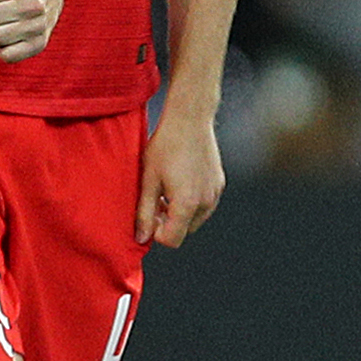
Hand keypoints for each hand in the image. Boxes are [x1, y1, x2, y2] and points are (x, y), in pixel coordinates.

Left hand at [135, 99, 225, 247]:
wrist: (190, 120)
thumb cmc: (165, 147)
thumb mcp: (148, 180)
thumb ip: (144, 213)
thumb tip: (141, 238)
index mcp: (186, 204)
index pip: (172, 239)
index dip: (156, 232)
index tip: (149, 213)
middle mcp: (205, 202)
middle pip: (184, 231)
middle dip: (169, 222)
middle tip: (155, 200)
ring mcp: (215, 193)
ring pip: (195, 218)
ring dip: (180, 212)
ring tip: (167, 189)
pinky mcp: (219, 184)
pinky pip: (205, 204)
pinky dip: (192, 201)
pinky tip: (181, 180)